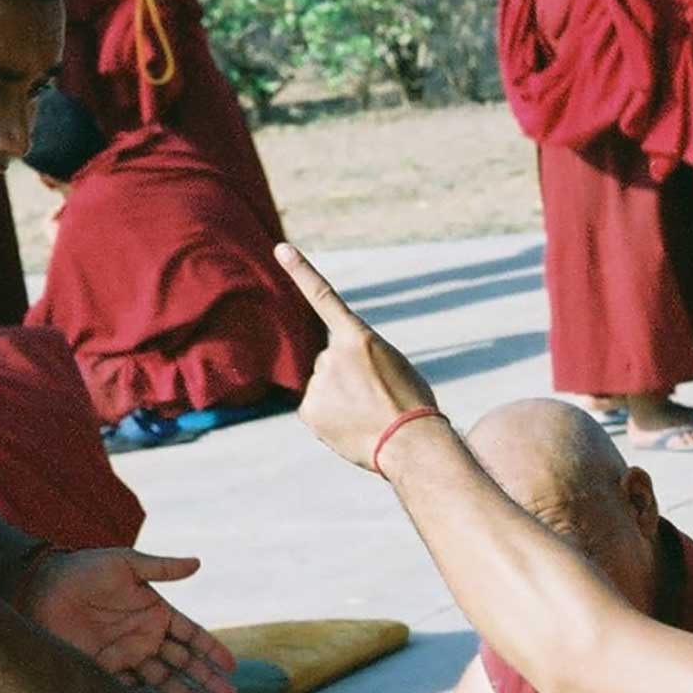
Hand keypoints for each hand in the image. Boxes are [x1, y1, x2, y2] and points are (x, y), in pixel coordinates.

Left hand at [24, 548, 236, 692]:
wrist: (43, 589)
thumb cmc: (86, 570)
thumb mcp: (127, 564)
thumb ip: (162, 568)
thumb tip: (198, 562)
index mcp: (155, 612)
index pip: (191, 635)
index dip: (211, 650)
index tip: (231, 666)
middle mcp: (145, 637)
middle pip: (184, 663)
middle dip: (207, 679)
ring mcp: (127, 657)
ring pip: (165, 681)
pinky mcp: (105, 671)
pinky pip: (133, 691)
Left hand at [275, 242, 436, 469]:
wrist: (412, 444)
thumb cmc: (411, 405)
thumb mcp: (391, 366)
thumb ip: (359, 360)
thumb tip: (335, 380)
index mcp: (358, 337)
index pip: (323, 297)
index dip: (300, 270)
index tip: (280, 248)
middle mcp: (331, 354)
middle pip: (332, 362)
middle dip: (349, 378)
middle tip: (376, 398)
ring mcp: (318, 382)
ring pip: (325, 387)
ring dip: (342, 400)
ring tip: (368, 415)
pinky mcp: (309, 410)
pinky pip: (317, 409)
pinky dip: (331, 419)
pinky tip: (351, 428)